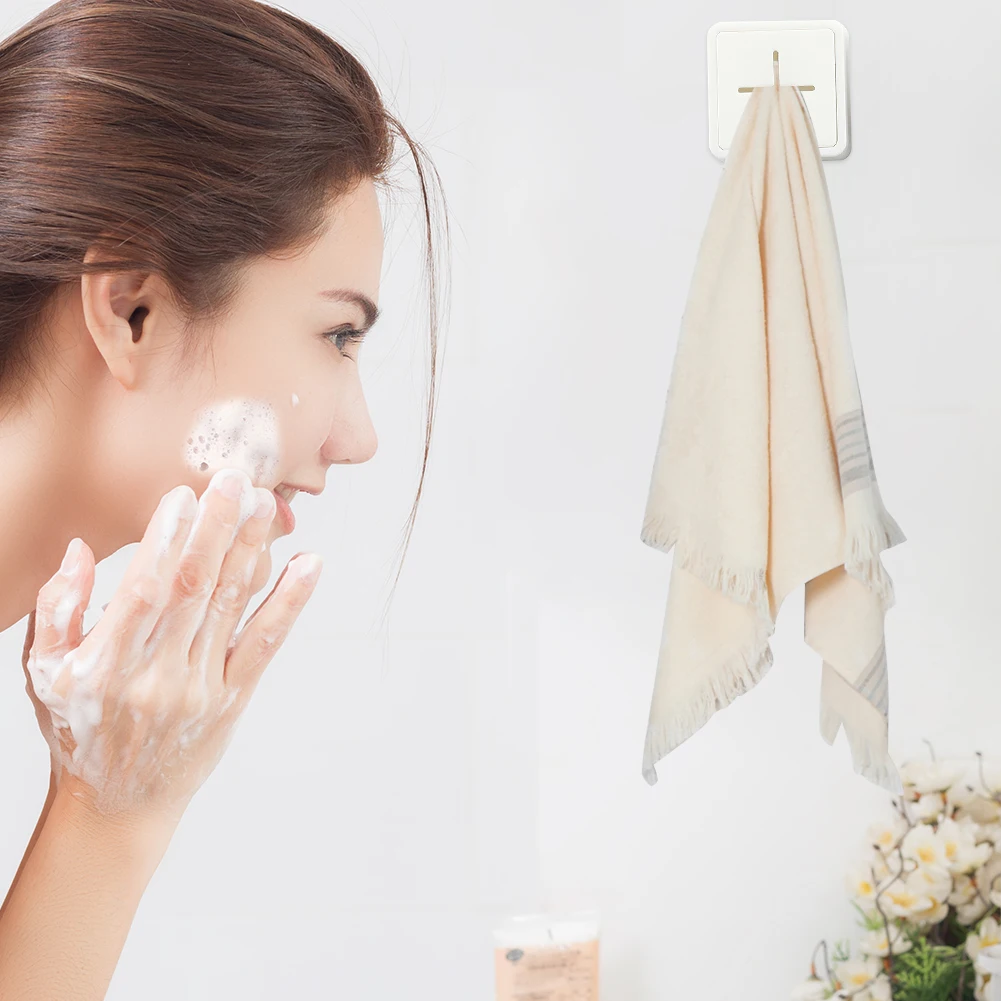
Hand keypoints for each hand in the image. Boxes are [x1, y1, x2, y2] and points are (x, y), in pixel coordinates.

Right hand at [23, 468, 322, 822]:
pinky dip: (290, 604)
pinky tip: (310, 566)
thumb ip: (56, 610)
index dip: (164, 540)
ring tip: (270, 506)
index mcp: (104, 664)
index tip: (183, 495)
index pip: (143, 590)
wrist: (117, 805)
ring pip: (231, 608)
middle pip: (194, 590)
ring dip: (253, 552)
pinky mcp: (232, 701)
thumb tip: (78, 549)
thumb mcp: (43, 674)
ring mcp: (199, 689)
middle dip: (217, 530)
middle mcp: (155, 676)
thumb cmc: (78, 729)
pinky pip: (264, 645)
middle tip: (238, 479)